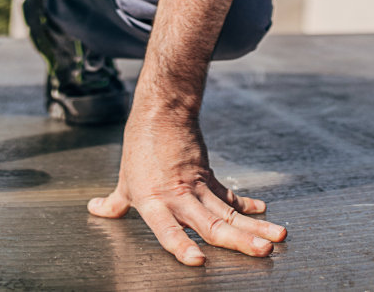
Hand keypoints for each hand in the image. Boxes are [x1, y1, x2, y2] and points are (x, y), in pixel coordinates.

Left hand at [88, 109, 285, 265]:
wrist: (161, 112)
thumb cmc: (139, 148)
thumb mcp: (124, 180)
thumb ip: (114, 203)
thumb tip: (96, 209)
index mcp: (153, 203)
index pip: (168, 230)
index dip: (181, 246)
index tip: (198, 261)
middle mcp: (178, 198)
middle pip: (212, 224)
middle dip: (240, 240)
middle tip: (263, 252)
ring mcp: (197, 187)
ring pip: (229, 213)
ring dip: (255, 227)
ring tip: (277, 236)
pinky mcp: (208, 177)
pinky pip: (230, 197)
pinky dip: (248, 207)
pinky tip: (265, 214)